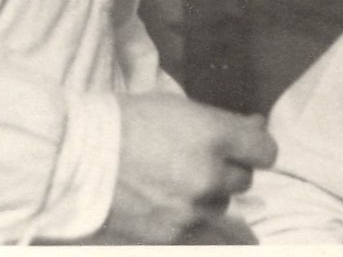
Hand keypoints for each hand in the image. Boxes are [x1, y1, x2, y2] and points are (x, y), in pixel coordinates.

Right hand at [99, 93, 276, 243]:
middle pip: (243, 180)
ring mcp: (192, 208)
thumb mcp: (178, 109)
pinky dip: (186, 217)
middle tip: (198, 162)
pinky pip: (196, 227)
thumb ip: (221, 123)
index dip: (256, 149)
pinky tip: (163, 202)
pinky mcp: (173, 233)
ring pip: (220, 206)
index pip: (266, 152)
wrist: (76, 157)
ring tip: (173, 182)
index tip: (246, 148)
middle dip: (227, 172)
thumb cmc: (125, 122)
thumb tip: (256, 126)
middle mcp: (211, 174)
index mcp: (216, 136)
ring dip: (206, 197)